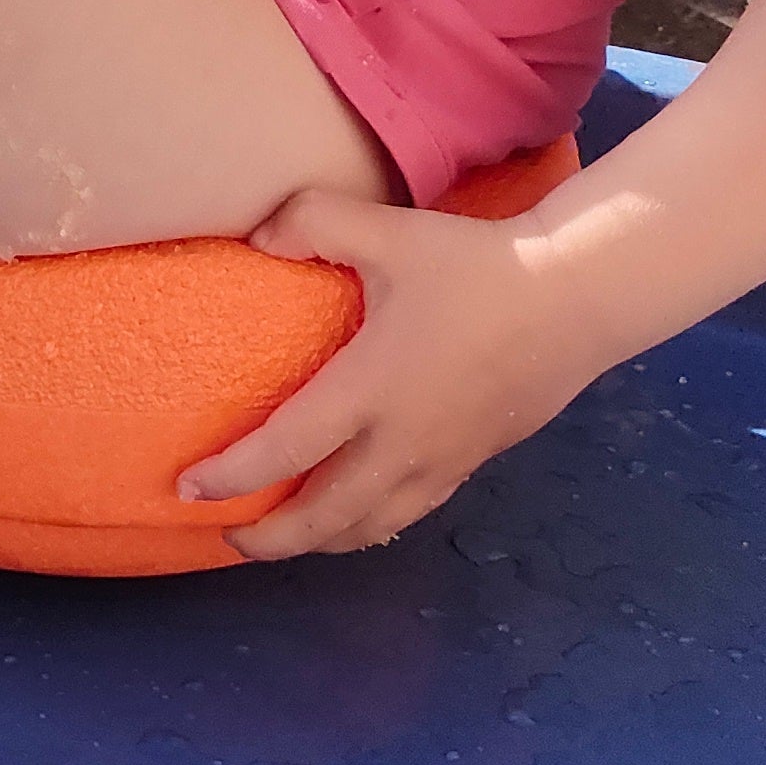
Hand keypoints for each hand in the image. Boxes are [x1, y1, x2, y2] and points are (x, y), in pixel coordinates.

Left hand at [178, 188, 600, 561]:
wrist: (576, 298)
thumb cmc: (478, 267)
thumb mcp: (391, 232)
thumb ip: (314, 222)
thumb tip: (258, 235)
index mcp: (371, 390)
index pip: (285, 451)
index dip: (231, 476)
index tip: (188, 487)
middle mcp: (402, 442)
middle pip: (324, 517)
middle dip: (270, 538)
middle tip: (226, 536)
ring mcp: (441, 461)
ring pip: (370, 527)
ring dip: (320, 542)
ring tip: (283, 537)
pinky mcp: (471, 462)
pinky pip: (408, 514)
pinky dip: (369, 527)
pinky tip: (355, 518)